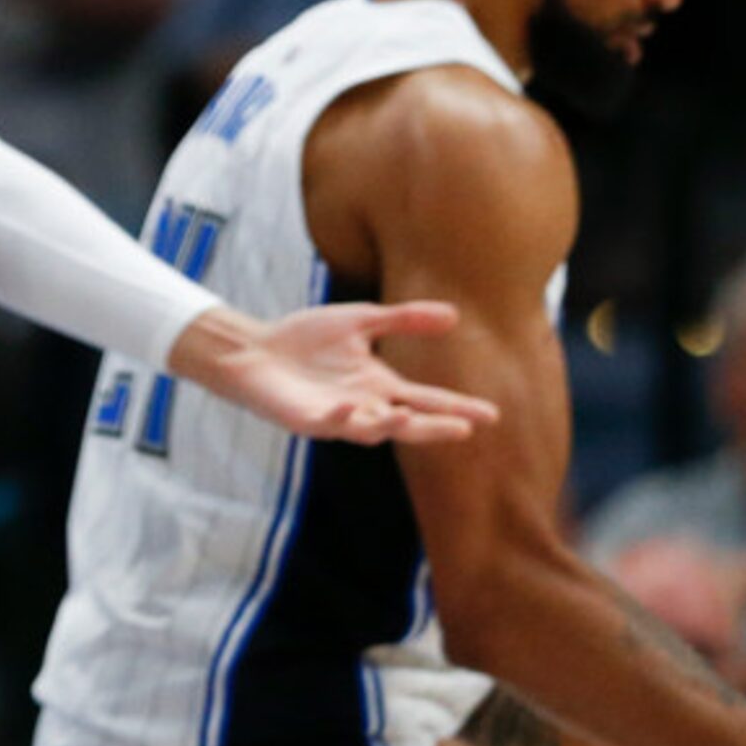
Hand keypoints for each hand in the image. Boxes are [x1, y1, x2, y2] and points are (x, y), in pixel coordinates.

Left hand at [171, 301, 498, 445]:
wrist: (254, 349)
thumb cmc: (304, 338)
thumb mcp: (360, 321)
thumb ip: (403, 320)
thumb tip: (455, 316)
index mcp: (379, 386)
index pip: (426, 400)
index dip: (457, 407)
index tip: (491, 415)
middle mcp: (364, 406)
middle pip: (407, 423)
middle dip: (433, 428)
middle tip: (464, 429)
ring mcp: (336, 417)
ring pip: (369, 430)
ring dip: (388, 426)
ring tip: (408, 420)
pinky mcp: (306, 421)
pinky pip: (327, 424)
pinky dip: (338, 417)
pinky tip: (346, 408)